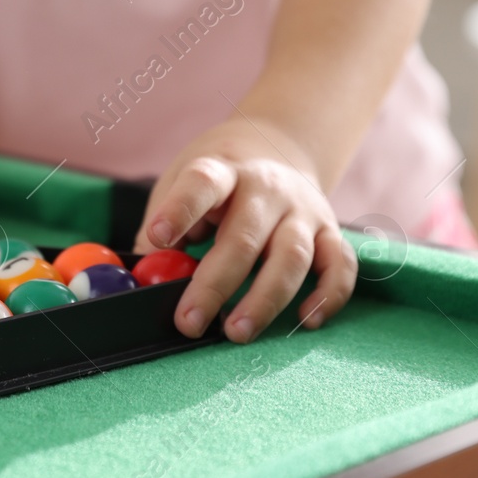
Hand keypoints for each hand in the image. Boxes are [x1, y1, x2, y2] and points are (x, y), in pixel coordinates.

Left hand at [135, 118, 356, 343]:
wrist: (276, 145)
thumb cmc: (218, 181)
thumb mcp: (181, 183)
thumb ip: (161, 231)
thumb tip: (137, 282)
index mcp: (223, 170)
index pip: (203, 183)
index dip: (180, 209)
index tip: (157, 238)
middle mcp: (267, 187)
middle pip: (244, 236)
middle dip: (215, 285)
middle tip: (190, 322)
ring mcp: (302, 210)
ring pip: (293, 256)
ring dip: (266, 299)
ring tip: (237, 332)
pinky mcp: (329, 231)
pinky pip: (339, 266)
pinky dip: (328, 296)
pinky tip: (306, 321)